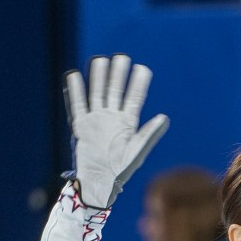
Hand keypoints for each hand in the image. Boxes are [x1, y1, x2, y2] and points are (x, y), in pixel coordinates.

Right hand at [63, 54, 169, 208]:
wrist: (100, 182)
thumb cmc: (121, 170)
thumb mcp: (137, 151)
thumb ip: (149, 134)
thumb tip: (165, 117)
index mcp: (128, 123)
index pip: (134, 98)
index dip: (138, 84)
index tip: (143, 69)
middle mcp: (112, 118)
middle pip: (114, 91)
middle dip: (118, 75)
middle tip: (121, 57)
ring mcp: (96, 120)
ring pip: (97, 93)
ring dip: (99, 78)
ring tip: (101, 60)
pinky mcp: (81, 125)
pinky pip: (78, 105)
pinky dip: (76, 91)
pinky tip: (75, 75)